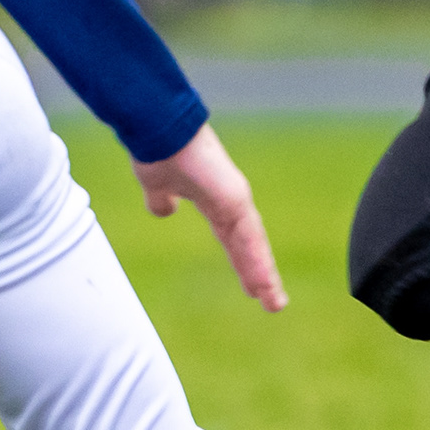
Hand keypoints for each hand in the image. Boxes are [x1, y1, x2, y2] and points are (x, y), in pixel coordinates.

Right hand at [133, 122, 288, 310]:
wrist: (157, 129)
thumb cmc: (157, 150)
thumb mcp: (157, 185)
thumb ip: (162, 200)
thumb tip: (163, 212)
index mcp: (214, 199)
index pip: (233, 237)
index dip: (242, 260)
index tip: (250, 284)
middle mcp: (231, 200)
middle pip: (249, 245)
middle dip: (257, 273)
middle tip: (272, 301)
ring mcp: (235, 199)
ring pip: (252, 246)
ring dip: (262, 274)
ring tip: (273, 301)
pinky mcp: (234, 199)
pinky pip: (248, 238)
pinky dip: (256, 262)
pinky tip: (263, 283)